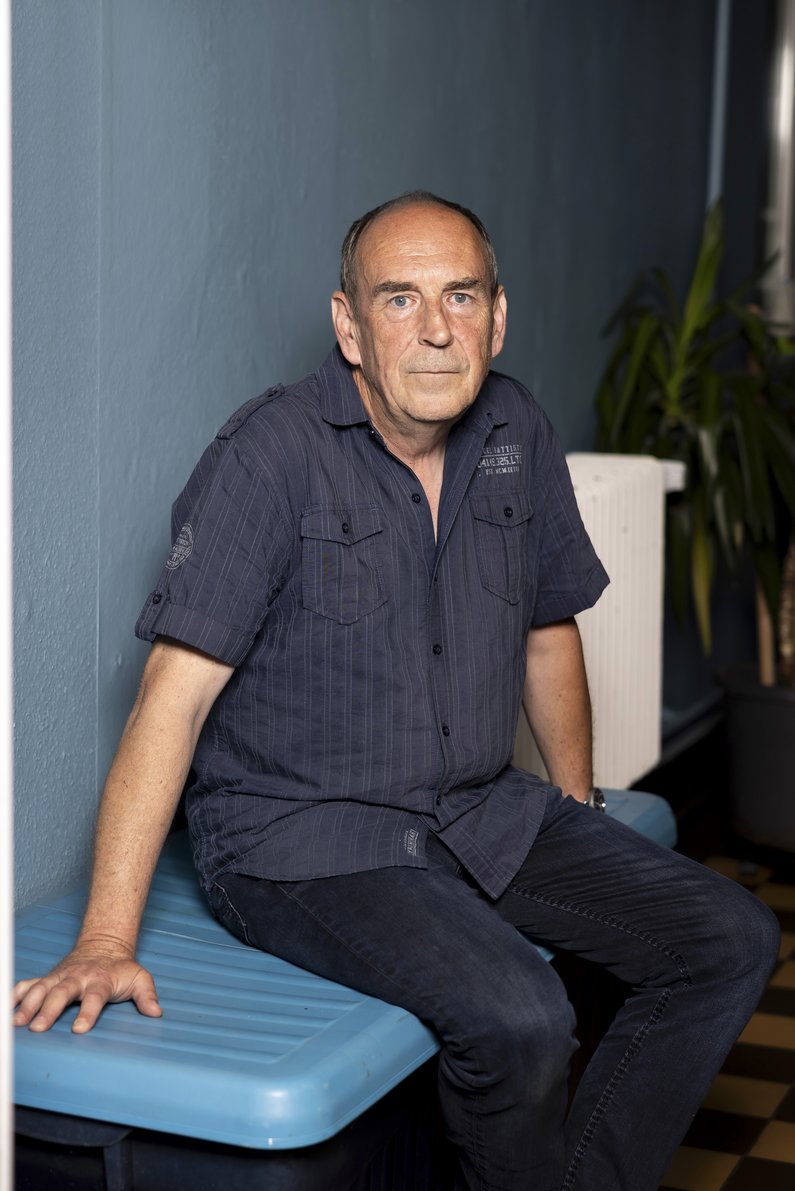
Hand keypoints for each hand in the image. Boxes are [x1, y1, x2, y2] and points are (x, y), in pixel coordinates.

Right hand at [12, 941, 161, 1033]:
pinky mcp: (49, 977)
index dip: (88, 1013)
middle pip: (62, 993)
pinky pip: (28, 984)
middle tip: (38, 1029)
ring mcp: (60, 977)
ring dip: (28, 1004)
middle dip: (49, 1010)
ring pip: (41, 988)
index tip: (79, 1029)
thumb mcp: (139, 978)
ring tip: (17, 1022)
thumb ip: (147, 995)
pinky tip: (7, 1007)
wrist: (104, 944)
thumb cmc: (121, 968)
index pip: (94, 997)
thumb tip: (156, 1012)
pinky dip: (15, 993)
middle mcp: (77, 978)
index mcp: (100, 980)